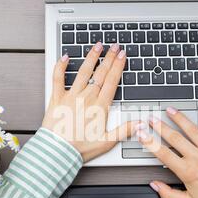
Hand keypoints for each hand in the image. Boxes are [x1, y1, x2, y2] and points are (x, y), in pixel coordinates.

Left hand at [42, 42, 136, 161]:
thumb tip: (141, 123)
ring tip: (97, 45)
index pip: (112, 81)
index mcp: (100, 106)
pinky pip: (58, 78)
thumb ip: (125, 130)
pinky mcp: (56, 98)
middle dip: (109, 58)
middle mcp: (86, 97)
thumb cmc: (80, 148)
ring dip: (91, 57)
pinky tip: (65, 57)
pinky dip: (60, 66)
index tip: (122, 55)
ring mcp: (71, 96)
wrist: (58, 152)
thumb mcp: (107, 142)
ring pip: (83, 72)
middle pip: (101, 73)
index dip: (118, 66)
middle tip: (114, 46)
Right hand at [136, 104, 197, 197]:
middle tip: (151, 119)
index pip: (163, 154)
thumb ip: (168, 194)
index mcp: (188, 172)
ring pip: (194, 129)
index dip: (149, 142)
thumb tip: (154, 185)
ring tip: (171, 110)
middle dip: (160, 126)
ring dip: (181, 118)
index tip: (142, 133)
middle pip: (175, 138)